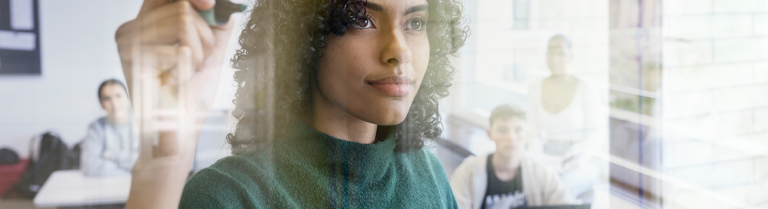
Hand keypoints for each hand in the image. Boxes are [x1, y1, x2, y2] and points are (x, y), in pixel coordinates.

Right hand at [114, 0, 233, 207]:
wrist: (176, 131)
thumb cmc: (189, 96)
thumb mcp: (209, 55)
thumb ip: (217, 28)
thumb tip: (228, 7)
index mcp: (145, 24)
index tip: (210, 4)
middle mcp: (130, 29)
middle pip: (181, 6)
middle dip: (204, 35)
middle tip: (197, 61)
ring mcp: (128, 43)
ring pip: (182, 21)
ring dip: (198, 51)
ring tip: (185, 73)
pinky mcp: (133, 60)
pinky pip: (180, 49)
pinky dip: (187, 69)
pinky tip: (173, 83)